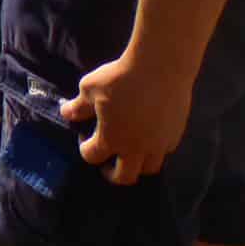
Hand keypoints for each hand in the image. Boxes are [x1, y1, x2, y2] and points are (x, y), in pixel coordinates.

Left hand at [61, 52, 194, 184]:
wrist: (160, 68)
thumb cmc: (120, 78)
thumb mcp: (90, 88)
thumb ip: (79, 106)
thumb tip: (68, 114)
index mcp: (112, 138)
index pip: (93, 157)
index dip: (86, 150)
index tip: (84, 139)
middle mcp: (137, 147)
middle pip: (125, 177)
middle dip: (113, 175)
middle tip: (107, 166)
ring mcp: (159, 143)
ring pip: (150, 168)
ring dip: (137, 165)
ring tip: (131, 154)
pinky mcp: (176, 134)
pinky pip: (165, 151)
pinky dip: (155, 150)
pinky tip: (149, 136)